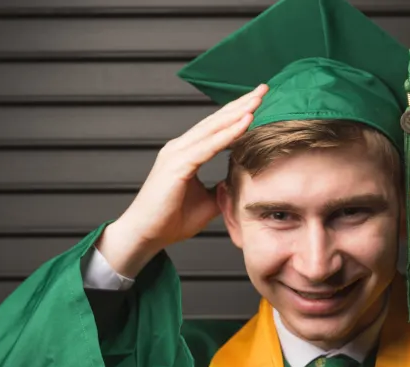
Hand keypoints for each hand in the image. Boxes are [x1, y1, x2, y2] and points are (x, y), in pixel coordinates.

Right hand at [98, 84, 268, 275]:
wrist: (146, 235)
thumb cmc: (171, 220)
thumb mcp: (207, 202)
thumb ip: (222, 188)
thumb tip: (240, 182)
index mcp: (186, 153)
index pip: (216, 128)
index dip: (237, 113)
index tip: (259, 102)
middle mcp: (180, 147)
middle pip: (216, 120)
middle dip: (241, 103)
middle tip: (264, 88)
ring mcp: (176, 154)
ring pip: (213, 127)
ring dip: (237, 112)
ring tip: (258, 99)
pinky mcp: (176, 165)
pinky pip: (208, 146)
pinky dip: (228, 133)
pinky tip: (245, 122)